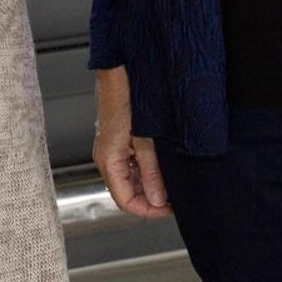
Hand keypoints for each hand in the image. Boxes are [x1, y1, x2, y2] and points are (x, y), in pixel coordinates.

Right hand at [94, 66, 169, 218]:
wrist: (119, 72)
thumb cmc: (127, 98)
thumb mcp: (146, 140)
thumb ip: (151, 172)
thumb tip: (158, 199)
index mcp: (109, 161)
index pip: (125, 201)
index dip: (149, 210)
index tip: (171, 207)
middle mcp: (106, 158)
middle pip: (127, 192)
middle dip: (151, 197)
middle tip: (175, 194)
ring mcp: (111, 149)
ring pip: (130, 179)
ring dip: (149, 183)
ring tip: (171, 179)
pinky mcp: (118, 140)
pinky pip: (130, 164)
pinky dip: (146, 169)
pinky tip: (161, 163)